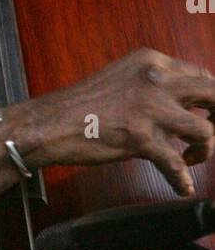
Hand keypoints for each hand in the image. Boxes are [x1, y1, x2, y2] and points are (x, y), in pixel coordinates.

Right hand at [11, 49, 214, 196]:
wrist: (51, 123)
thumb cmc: (80, 105)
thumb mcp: (122, 78)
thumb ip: (151, 85)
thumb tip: (176, 104)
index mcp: (152, 62)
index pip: (201, 75)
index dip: (209, 99)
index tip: (208, 113)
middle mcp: (156, 80)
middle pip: (214, 94)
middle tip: (212, 134)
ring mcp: (150, 109)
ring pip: (204, 130)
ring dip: (205, 149)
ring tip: (191, 158)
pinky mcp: (140, 137)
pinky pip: (174, 164)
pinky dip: (181, 179)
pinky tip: (182, 187)